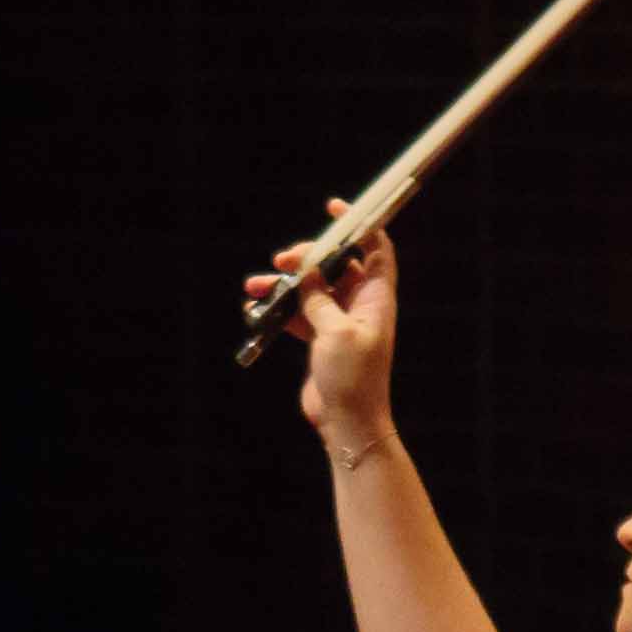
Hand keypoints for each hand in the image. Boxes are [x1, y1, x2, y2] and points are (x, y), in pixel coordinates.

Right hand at [257, 203, 398, 463]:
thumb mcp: (336, 333)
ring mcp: (339, 321)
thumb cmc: (353, 378)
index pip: (375, 249)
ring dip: (283, 286)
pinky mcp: (320, 339)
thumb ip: (319, 300)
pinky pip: (297, 315)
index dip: (360, 225)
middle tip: (282, 262)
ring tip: (255, 287)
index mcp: (375, 298)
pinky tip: (256, 311)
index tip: (335, 209)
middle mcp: (360, 305)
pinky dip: (278, 311)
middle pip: (334, 266)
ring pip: (310, 290)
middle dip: (306, 259)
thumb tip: (306, 274)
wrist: (347, 422)